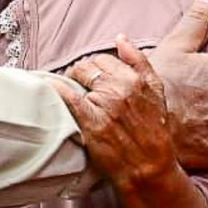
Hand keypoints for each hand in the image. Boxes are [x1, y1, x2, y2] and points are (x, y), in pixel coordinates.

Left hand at [57, 36, 178, 189]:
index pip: (105, 59)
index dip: (97, 67)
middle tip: (79, 83)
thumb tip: (120, 39)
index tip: (93, 76)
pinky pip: (69, 97)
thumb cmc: (154, 133)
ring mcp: (104, 105)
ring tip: (71, 90)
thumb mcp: (157, 92)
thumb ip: (139, 62)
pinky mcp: (91, 122)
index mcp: (135, 79)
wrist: (149, 169)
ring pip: (78, 79)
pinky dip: (57, 89)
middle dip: (82, 72)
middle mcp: (119, 88)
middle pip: (89, 67)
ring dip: (71, 82)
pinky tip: (50, 87)